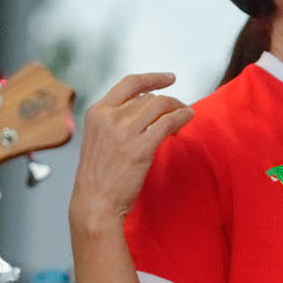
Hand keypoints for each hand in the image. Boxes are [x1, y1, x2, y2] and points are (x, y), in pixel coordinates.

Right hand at [69, 71, 192, 235]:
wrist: (95, 204)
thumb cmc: (99, 179)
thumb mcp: (98, 141)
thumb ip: (115, 123)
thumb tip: (144, 110)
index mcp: (97, 112)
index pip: (129, 84)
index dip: (152, 78)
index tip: (169, 78)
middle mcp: (109, 117)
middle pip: (149, 97)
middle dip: (169, 101)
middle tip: (180, 110)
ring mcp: (124, 132)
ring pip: (160, 106)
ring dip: (178, 108)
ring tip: (186, 115)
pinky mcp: (140, 148)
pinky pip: (167, 123)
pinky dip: (181, 118)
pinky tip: (187, 119)